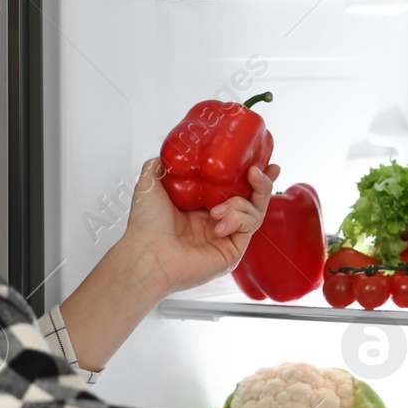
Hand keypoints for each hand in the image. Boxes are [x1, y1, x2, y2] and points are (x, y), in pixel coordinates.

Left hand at [117, 156, 281, 297]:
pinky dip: (238, 217)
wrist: (148, 254)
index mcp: (199, 206)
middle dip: (262, 183)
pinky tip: (218, 221)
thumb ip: (161, 165)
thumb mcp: (149, 184)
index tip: (255, 159)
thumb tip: (174, 153)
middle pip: (251, 198)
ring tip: (218, 207)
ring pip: (254, 211)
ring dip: (242, 202)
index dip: (245, 174)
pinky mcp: (233, 250)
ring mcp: (226, 236)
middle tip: (259, 171)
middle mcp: (215, 221)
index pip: (231, 187)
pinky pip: (249, 226)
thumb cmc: (146, 225)